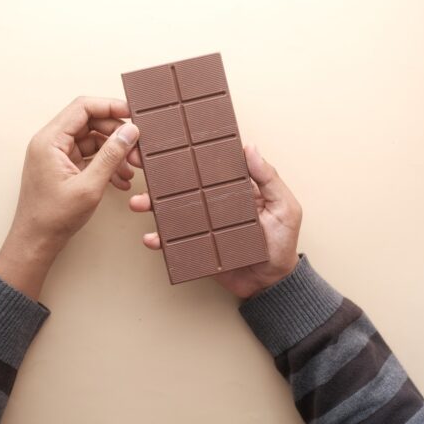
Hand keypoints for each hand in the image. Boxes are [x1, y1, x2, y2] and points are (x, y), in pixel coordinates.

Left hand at [0, 97, 139, 298]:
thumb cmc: (54, 217)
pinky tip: (121, 180)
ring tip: (133, 169)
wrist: (36, 242)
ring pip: (93, 140)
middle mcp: (51, 143)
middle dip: (116, 135)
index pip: (83, 107)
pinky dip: (106, 165)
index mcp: (50, 140)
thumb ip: (111, 155)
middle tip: (137, 149)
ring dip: (114, 152)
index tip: (133, 114)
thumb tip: (130, 131)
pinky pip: (89, 156)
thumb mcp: (90, 185)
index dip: (110, 107)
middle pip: (90, 123)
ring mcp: (57, 155)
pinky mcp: (63, 168)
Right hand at [128, 144, 301, 297]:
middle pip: (182, 184)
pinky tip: (151, 237)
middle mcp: (213, 203)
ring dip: (151, 204)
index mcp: (233, 188)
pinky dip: (159, 240)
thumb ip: (269, 179)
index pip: (208, 165)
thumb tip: (250, 147)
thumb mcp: (284, 207)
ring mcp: (201, 224)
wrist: (272, 283)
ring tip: (139, 202)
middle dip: (159, 175)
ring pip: (171, 210)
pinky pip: (173, 242)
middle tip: (140, 162)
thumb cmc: (282, 244)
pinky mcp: (195, 246)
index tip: (169, 140)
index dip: (189, 152)